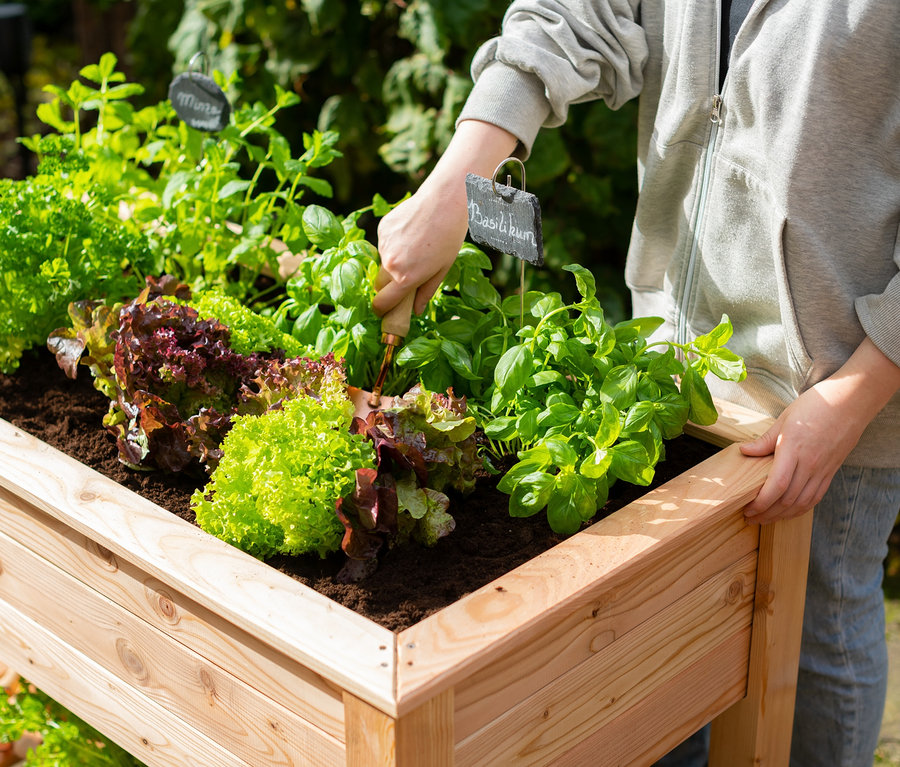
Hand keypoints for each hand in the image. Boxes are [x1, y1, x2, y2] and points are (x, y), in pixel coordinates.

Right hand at [373, 182, 468, 316]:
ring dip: (393, 262)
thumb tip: (415, 311)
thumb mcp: (442, 269)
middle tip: (405, 278)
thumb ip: (426, 292)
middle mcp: (391, 263)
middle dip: (388, 286)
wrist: (444, 202)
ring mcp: (384, 245)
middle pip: (379, 284)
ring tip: (414, 248)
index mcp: (406, 278)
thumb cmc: (449, 237)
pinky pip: (383, 244)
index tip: (383, 311)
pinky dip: (393, 244)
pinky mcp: (382, 229)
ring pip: (382, 262)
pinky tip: (410, 234)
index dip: (382, 310)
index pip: (383, 303)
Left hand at [741, 337, 899, 523]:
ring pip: (802, 502)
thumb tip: (744, 451)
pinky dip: (800, 508)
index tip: (748, 508)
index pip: (777, 485)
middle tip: (750, 517)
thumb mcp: (783, 419)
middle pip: (787, 499)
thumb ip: (764, 440)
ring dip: (782, 515)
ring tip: (765, 518)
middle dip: (766, 513)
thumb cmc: (815, 405)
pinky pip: (815, 497)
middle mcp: (810, 463)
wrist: (849, 401)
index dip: (761, 502)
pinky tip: (789, 511)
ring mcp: (823, 469)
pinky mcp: (831, 471)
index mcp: (794, 448)